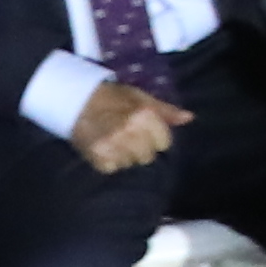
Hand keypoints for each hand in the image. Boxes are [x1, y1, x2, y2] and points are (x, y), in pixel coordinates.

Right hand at [69, 81, 190, 174]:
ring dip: (123, 156)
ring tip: (113, 141)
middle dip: (139, 149)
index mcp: (144, 115)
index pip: (164, 143)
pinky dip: (108, 162)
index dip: (155, 138)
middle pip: (148, 157)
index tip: (142, 131)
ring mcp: (114, 145)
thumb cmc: (113, 97)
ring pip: (130, 164)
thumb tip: (189, 118)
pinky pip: (112, 169)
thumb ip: (165, 110)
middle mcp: (131, 130)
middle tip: (125, 136)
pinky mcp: (98, 156)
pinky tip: (103, 149)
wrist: (76, 99)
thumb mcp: (141, 97)